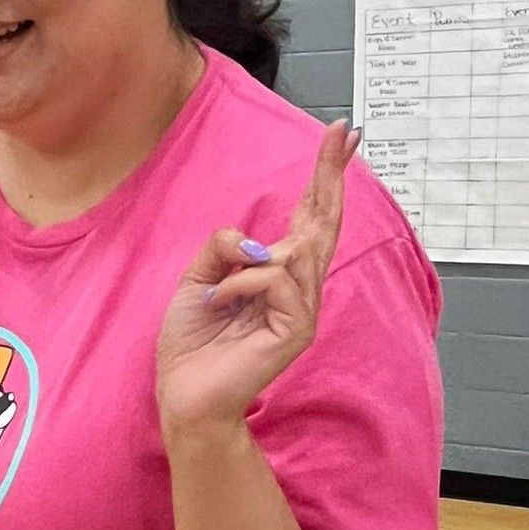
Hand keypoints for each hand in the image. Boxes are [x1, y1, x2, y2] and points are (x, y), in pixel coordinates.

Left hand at [156, 120, 358, 437]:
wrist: (185, 397)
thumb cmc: (191, 346)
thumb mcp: (196, 279)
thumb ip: (222, 249)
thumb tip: (251, 239)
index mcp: (274, 276)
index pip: (308, 218)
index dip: (324, 178)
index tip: (341, 138)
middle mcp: (296, 289)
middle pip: (324, 223)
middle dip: (332, 174)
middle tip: (344, 133)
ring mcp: (302, 309)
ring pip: (295, 250)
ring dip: (245, 261)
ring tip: (216, 293)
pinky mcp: (296, 328)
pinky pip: (273, 278)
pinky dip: (237, 283)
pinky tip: (217, 303)